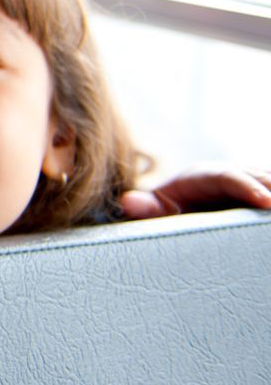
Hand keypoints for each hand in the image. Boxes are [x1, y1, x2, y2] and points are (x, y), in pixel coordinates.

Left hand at [120, 166, 270, 218]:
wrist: (176, 209)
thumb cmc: (166, 209)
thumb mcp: (157, 209)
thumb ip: (146, 209)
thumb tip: (128, 202)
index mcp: (202, 176)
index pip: (227, 176)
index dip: (247, 187)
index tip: (266, 201)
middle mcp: (227, 174)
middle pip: (256, 176)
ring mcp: (244, 182)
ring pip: (265, 180)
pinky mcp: (254, 194)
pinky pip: (266, 189)